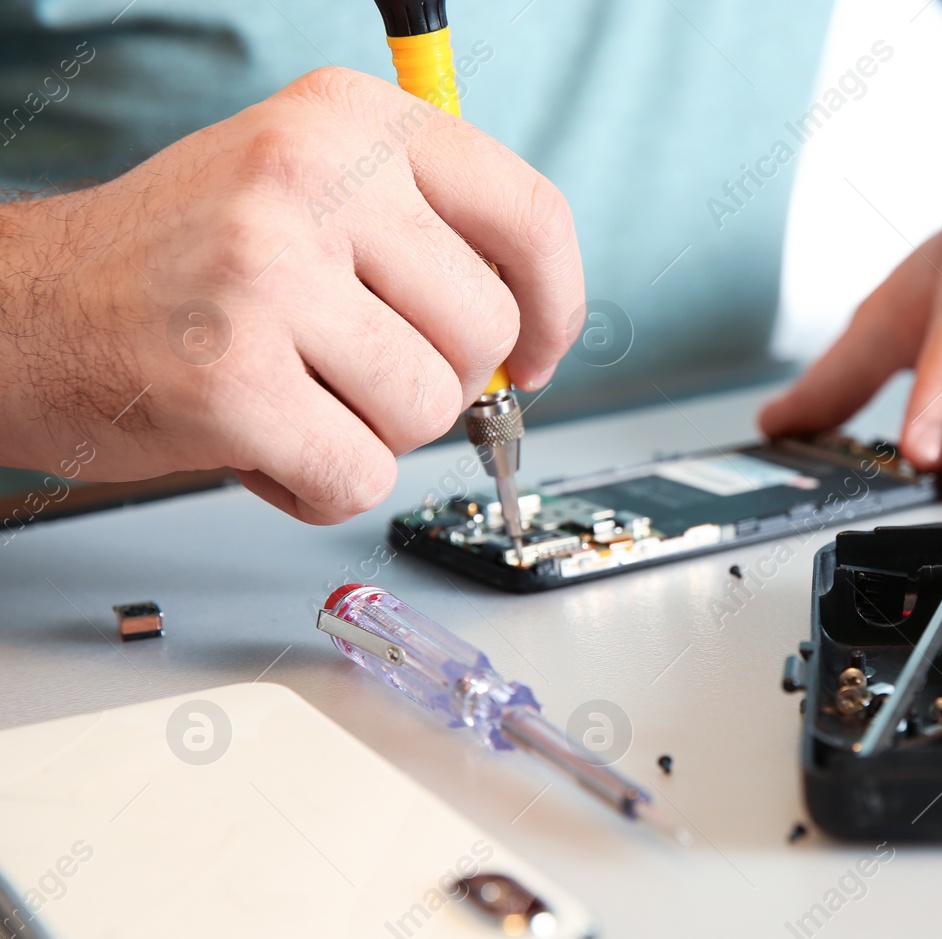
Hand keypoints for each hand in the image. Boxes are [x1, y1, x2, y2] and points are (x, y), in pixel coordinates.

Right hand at [0, 67, 582, 523]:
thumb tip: (535, 333)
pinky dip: (318, 485)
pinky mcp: (232, 382)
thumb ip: (426, 236)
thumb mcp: (309, 188)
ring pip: (429, 411)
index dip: (556, 306)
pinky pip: (361, 476)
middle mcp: (314, 178)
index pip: (531, 215)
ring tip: (293, 393)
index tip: (538, 353)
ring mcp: (270, 277)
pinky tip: (261, 440)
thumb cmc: (182, 263)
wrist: (21, 310)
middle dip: (440, 381)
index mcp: (351, 120)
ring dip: (372, 433)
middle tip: (354, 371)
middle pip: (487, 331)